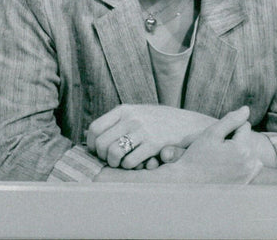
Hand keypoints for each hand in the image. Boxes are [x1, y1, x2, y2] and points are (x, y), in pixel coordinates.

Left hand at [86, 104, 214, 168]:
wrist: (188, 124)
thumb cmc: (159, 122)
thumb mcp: (138, 113)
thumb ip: (117, 121)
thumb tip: (89, 135)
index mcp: (125, 109)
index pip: (95, 128)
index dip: (91, 144)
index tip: (98, 152)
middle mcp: (132, 118)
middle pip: (101, 144)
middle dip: (102, 157)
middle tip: (111, 161)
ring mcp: (143, 130)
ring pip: (113, 154)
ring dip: (115, 163)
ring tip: (121, 163)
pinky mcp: (154, 143)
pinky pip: (129, 162)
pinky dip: (129, 167)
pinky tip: (136, 163)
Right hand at [166, 106, 263, 183]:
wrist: (186, 184)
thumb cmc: (196, 157)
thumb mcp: (211, 133)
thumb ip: (231, 120)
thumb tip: (246, 109)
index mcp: (243, 149)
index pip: (244, 125)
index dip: (230, 128)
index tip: (217, 139)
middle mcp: (250, 164)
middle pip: (247, 139)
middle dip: (235, 139)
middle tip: (216, 149)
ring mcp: (248, 176)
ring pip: (249, 152)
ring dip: (239, 151)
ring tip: (220, 158)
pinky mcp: (245, 184)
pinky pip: (250, 166)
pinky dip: (241, 164)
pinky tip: (226, 167)